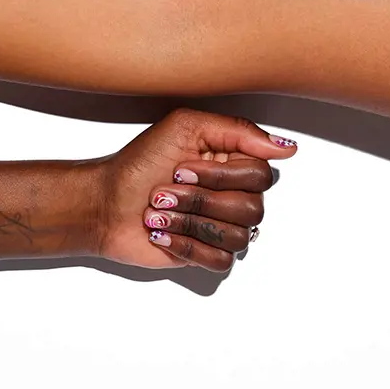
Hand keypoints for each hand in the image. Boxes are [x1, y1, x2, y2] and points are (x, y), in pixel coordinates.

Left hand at [93, 109, 295, 271]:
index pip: (261, 175)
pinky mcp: (205, 255)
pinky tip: (161, 233)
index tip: (181, 168)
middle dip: (198, 200)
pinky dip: (185, 245)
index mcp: (230, 163)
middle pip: (252, 208)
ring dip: (187, 222)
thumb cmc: (137, 164)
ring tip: (157, 212)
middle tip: (164, 191)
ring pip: (238, 236)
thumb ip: (237, 131)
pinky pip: (220, 260)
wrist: (103, 202)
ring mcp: (219, 226)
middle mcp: (231, 195)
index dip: (220, 175)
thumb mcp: (184, 128)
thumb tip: (286, 148)